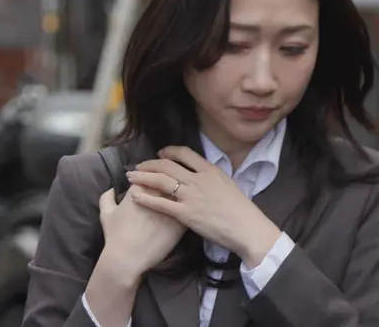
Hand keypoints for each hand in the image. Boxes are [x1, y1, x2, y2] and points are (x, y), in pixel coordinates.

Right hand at [98, 184, 186, 279]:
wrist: (127, 258)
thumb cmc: (115, 236)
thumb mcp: (106, 214)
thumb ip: (107, 197)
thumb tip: (111, 188)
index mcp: (139, 188)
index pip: (150, 173)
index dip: (150, 175)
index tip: (150, 179)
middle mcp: (157, 194)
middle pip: (168, 178)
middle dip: (169, 177)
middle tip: (168, 185)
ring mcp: (170, 207)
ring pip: (182, 191)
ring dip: (182, 191)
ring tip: (182, 196)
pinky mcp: (180, 221)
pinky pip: (190, 209)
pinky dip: (189, 208)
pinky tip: (189, 211)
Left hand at [125, 146, 281, 267]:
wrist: (247, 228)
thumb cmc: (241, 209)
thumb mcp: (228, 184)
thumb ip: (212, 176)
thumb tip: (201, 171)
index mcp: (210, 170)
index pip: (184, 153)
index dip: (169, 151)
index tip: (160, 154)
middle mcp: (198, 179)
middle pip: (167, 165)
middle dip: (148, 165)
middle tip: (137, 166)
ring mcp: (191, 196)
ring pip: (160, 181)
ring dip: (143, 178)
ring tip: (131, 177)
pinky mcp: (186, 214)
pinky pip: (161, 204)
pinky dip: (146, 199)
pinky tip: (135, 196)